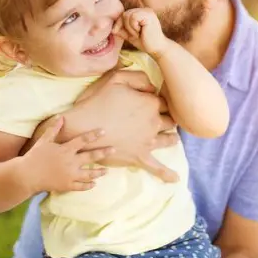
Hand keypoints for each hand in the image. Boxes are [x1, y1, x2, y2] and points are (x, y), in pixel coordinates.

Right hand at [23, 117, 113, 192]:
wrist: (27, 175)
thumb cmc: (35, 156)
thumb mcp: (44, 141)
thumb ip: (54, 129)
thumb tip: (61, 116)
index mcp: (66, 150)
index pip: (83, 140)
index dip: (94, 135)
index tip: (104, 131)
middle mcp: (70, 162)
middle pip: (91, 156)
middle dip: (103, 152)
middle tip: (114, 149)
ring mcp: (70, 175)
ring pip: (88, 174)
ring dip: (98, 172)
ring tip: (106, 171)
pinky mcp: (67, 185)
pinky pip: (80, 186)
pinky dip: (88, 185)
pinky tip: (94, 184)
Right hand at [34, 70, 179, 182]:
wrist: (81, 128)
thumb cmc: (97, 101)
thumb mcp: (116, 79)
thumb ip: (139, 78)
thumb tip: (153, 86)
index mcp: (150, 103)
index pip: (164, 101)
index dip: (160, 101)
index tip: (156, 102)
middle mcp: (154, 122)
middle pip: (170, 120)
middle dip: (168, 118)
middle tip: (164, 118)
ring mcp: (148, 141)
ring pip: (169, 139)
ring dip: (171, 137)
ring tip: (171, 137)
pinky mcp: (139, 157)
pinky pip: (157, 168)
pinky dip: (167, 174)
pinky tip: (175, 179)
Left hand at [112, 8, 167, 57]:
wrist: (157, 49)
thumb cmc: (145, 42)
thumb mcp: (129, 35)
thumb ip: (121, 30)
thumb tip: (110, 28)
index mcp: (141, 13)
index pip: (124, 14)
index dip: (119, 23)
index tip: (118, 32)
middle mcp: (145, 10)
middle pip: (124, 14)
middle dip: (125, 26)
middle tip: (135, 35)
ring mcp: (147, 11)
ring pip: (127, 15)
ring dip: (130, 28)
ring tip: (139, 33)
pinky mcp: (149, 15)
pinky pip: (133, 18)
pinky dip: (134, 27)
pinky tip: (141, 32)